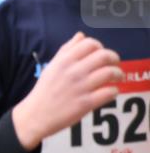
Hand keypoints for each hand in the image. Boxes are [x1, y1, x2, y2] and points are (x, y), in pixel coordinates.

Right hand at [12, 32, 121, 150]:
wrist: (34, 116)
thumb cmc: (44, 92)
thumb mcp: (51, 67)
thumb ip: (66, 50)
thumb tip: (81, 35)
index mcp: (64, 61)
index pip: (90, 43)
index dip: (100, 47)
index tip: (100, 55)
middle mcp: (73, 72)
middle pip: (104, 56)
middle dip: (114, 59)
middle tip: (114, 65)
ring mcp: (80, 88)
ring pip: (110, 73)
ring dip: (118, 74)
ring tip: (116, 78)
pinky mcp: (85, 104)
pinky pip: (109, 92)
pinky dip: (113, 91)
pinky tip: (109, 93)